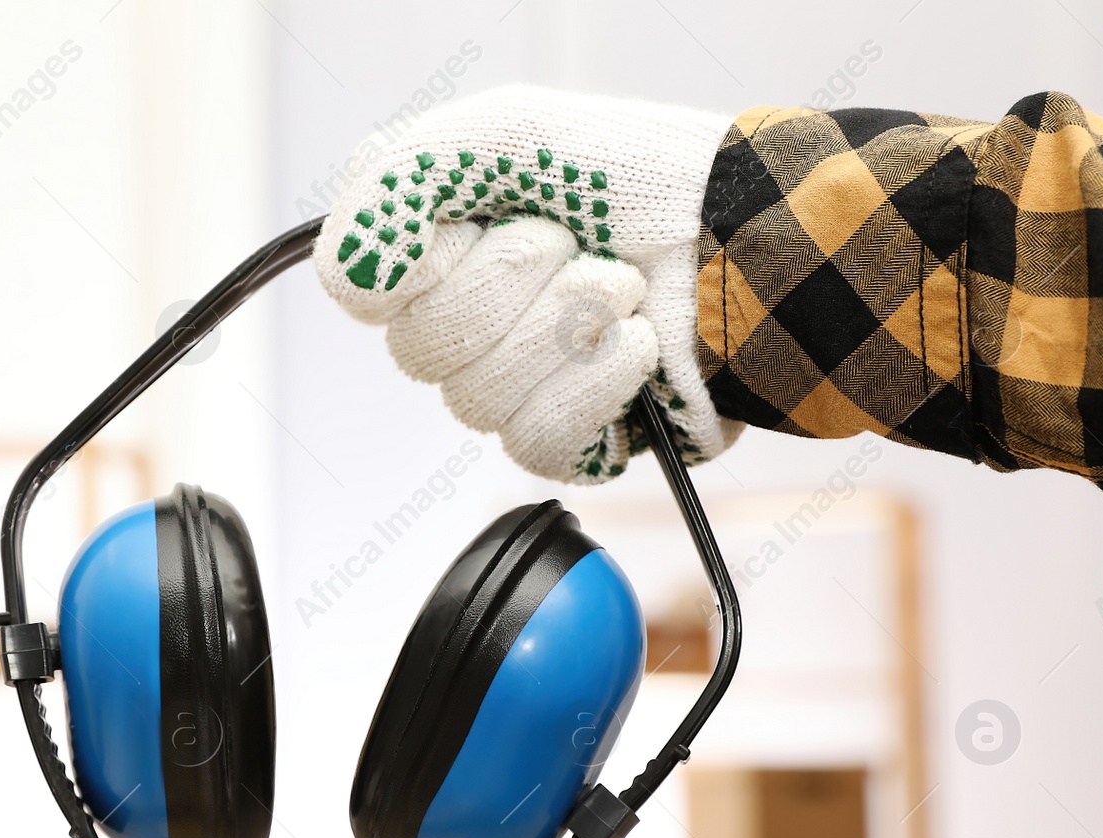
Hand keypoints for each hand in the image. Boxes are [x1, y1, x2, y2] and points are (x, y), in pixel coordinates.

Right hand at [315, 85, 740, 481]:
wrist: (746, 239)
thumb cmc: (637, 181)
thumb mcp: (512, 133)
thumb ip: (405, 178)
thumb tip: (358, 268)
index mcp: (432, 251)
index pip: (357, 285)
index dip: (419, 259)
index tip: (475, 221)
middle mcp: (457, 324)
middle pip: (421, 349)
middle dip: (514, 280)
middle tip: (575, 242)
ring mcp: (508, 389)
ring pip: (477, 399)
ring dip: (567, 326)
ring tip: (622, 288)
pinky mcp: (562, 440)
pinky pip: (537, 439)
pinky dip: (595, 383)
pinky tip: (635, 346)